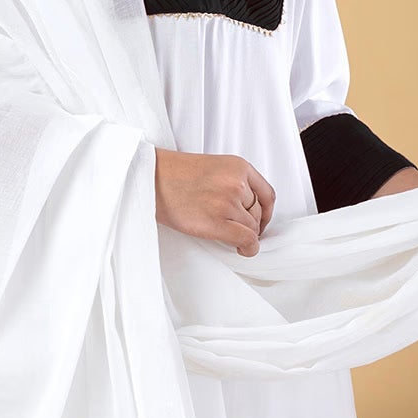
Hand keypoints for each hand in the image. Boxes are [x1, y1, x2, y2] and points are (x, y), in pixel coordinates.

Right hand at [155, 148, 275, 257]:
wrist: (151, 179)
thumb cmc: (175, 175)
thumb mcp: (214, 167)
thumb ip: (234, 182)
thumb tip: (248, 209)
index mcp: (238, 166)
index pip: (267, 194)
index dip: (267, 212)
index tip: (261, 221)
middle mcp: (237, 183)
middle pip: (258, 213)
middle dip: (252, 225)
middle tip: (241, 231)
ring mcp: (227, 202)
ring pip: (251, 228)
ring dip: (245, 236)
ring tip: (232, 237)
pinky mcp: (217, 221)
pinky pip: (245, 239)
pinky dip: (248, 248)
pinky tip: (242, 250)